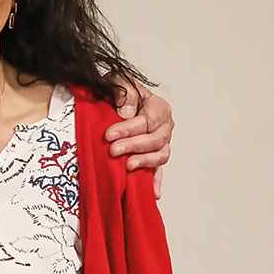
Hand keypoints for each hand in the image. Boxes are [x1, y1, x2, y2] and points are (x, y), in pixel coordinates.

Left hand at [104, 78, 172, 196]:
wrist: (112, 102)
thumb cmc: (118, 92)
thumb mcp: (118, 81)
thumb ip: (124, 91)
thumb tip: (127, 112)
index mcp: (158, 107)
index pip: (147, 120)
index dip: (129, 129)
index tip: (109, 135)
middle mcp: (164, 126)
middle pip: (155, 139)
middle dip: (134, 146)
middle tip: (114, 150)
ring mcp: (161, 143)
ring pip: (161, 155)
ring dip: (145, 161)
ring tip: (128, 166)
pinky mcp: (154, 157)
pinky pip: (159, 170)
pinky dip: (156, 181)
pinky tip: (153, 193)